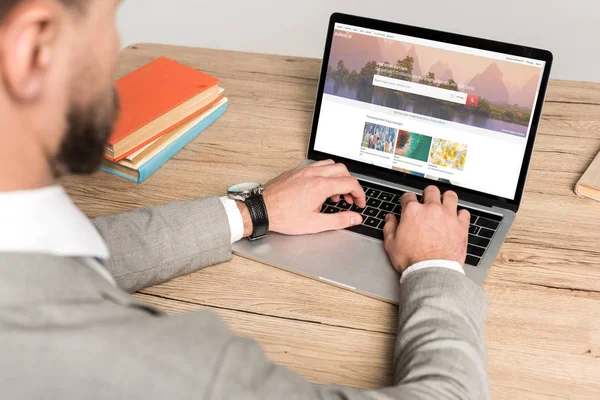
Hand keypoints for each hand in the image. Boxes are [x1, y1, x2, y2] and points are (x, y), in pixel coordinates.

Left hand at [239, 160, 365, 235]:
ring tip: (333, 195)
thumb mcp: (315, 224)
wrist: (262, 209)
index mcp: (320, 186)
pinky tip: (319, 189)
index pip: (350, 183)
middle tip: (348, 199)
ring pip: (329, 164)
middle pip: (343, 170)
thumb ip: (339, 220)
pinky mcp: (295, 171)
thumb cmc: (283, 216)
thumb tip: (355, 218)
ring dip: (337, 177)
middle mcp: (313, 174)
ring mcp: (303, 170)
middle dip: (350, 184)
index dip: (360, 194)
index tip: (359, 203)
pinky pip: (316, 166)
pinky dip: (324, 174)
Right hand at [383, 186, 469, 272]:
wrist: (431, 271)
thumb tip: (390, 219)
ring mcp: (448, 216)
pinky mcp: (461, 226)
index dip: (406, 199)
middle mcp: (431, 209)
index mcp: (412, 211)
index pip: (408, 196)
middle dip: (427, 194)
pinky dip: (460, 214)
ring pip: (450, 196)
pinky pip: (464, 212)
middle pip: (431, 191)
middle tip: (426, 201)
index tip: (407, 203)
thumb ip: (389, 227)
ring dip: (446, 198)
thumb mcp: (391, 244)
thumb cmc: (412, 259)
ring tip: (444, 203)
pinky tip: (456, 218)